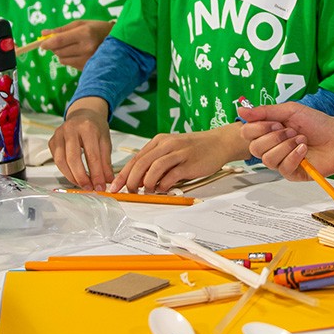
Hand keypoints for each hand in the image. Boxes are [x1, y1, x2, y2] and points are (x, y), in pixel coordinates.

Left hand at [39, 20, 113, 69]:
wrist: (117, 41)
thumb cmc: (97, 29)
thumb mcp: (81, 24)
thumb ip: (62, 29)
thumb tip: (43, 33)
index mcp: (84, 33)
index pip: (59, 41)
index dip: (47, 43)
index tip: (41, 44)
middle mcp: (86, 47)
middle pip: (58, 51)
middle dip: (54, 47)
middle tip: (60, 42)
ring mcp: (88, 59)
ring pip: (62, 59)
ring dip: (62, 53)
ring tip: (72, 47)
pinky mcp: (88, 67)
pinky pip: (69, 64)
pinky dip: (69, 59)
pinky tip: (78, 53)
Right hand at [48, 99, 112, 189]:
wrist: (83, 114)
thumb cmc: (95, 127)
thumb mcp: (105, 141)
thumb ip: (106, 161)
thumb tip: (108, 181)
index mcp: (87, 127)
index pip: (92, 155)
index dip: (96, 174)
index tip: (100, 187)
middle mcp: (70, 129)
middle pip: (73, 159)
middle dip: (81, 177)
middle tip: (90, 188)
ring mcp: (58, 134)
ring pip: (61, 161)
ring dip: (72, 176)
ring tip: (82, 185)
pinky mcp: (52, 141)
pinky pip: (56, 160)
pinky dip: (65, 171)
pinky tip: (74, 176)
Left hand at [110, 125, 244, 192]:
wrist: (219, 143)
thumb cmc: (194, 149)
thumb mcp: (172, 150)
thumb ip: (157, 162)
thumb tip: (139, 181)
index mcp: (159, 141)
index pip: (136, 158)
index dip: (123, 174)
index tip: (114, 187)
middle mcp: (167, 144)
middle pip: (141, 163)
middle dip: (131, 180)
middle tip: (130, 192)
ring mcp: (178, 153)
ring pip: (153, 168)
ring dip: (146, 183)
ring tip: (147, 192)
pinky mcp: (189, 163)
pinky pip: (171, 175)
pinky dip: (163, 185)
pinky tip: (163, 189)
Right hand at [241, 104, 333, 180]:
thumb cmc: (317, 123)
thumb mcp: (290, 111)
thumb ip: (265, 111)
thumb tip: (241, 109)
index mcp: (269, 132)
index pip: (247, 133)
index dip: (258, 128)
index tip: (275, 122)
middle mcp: (272, 147)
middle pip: (254, 148)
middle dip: (273, 137)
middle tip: (290, 130)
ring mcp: (282, 161)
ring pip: (267, 159)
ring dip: (286, 146)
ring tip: (301, 139)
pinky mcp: (293, 173)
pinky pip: (283, 168)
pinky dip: (294, 156)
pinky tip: (304, 149)